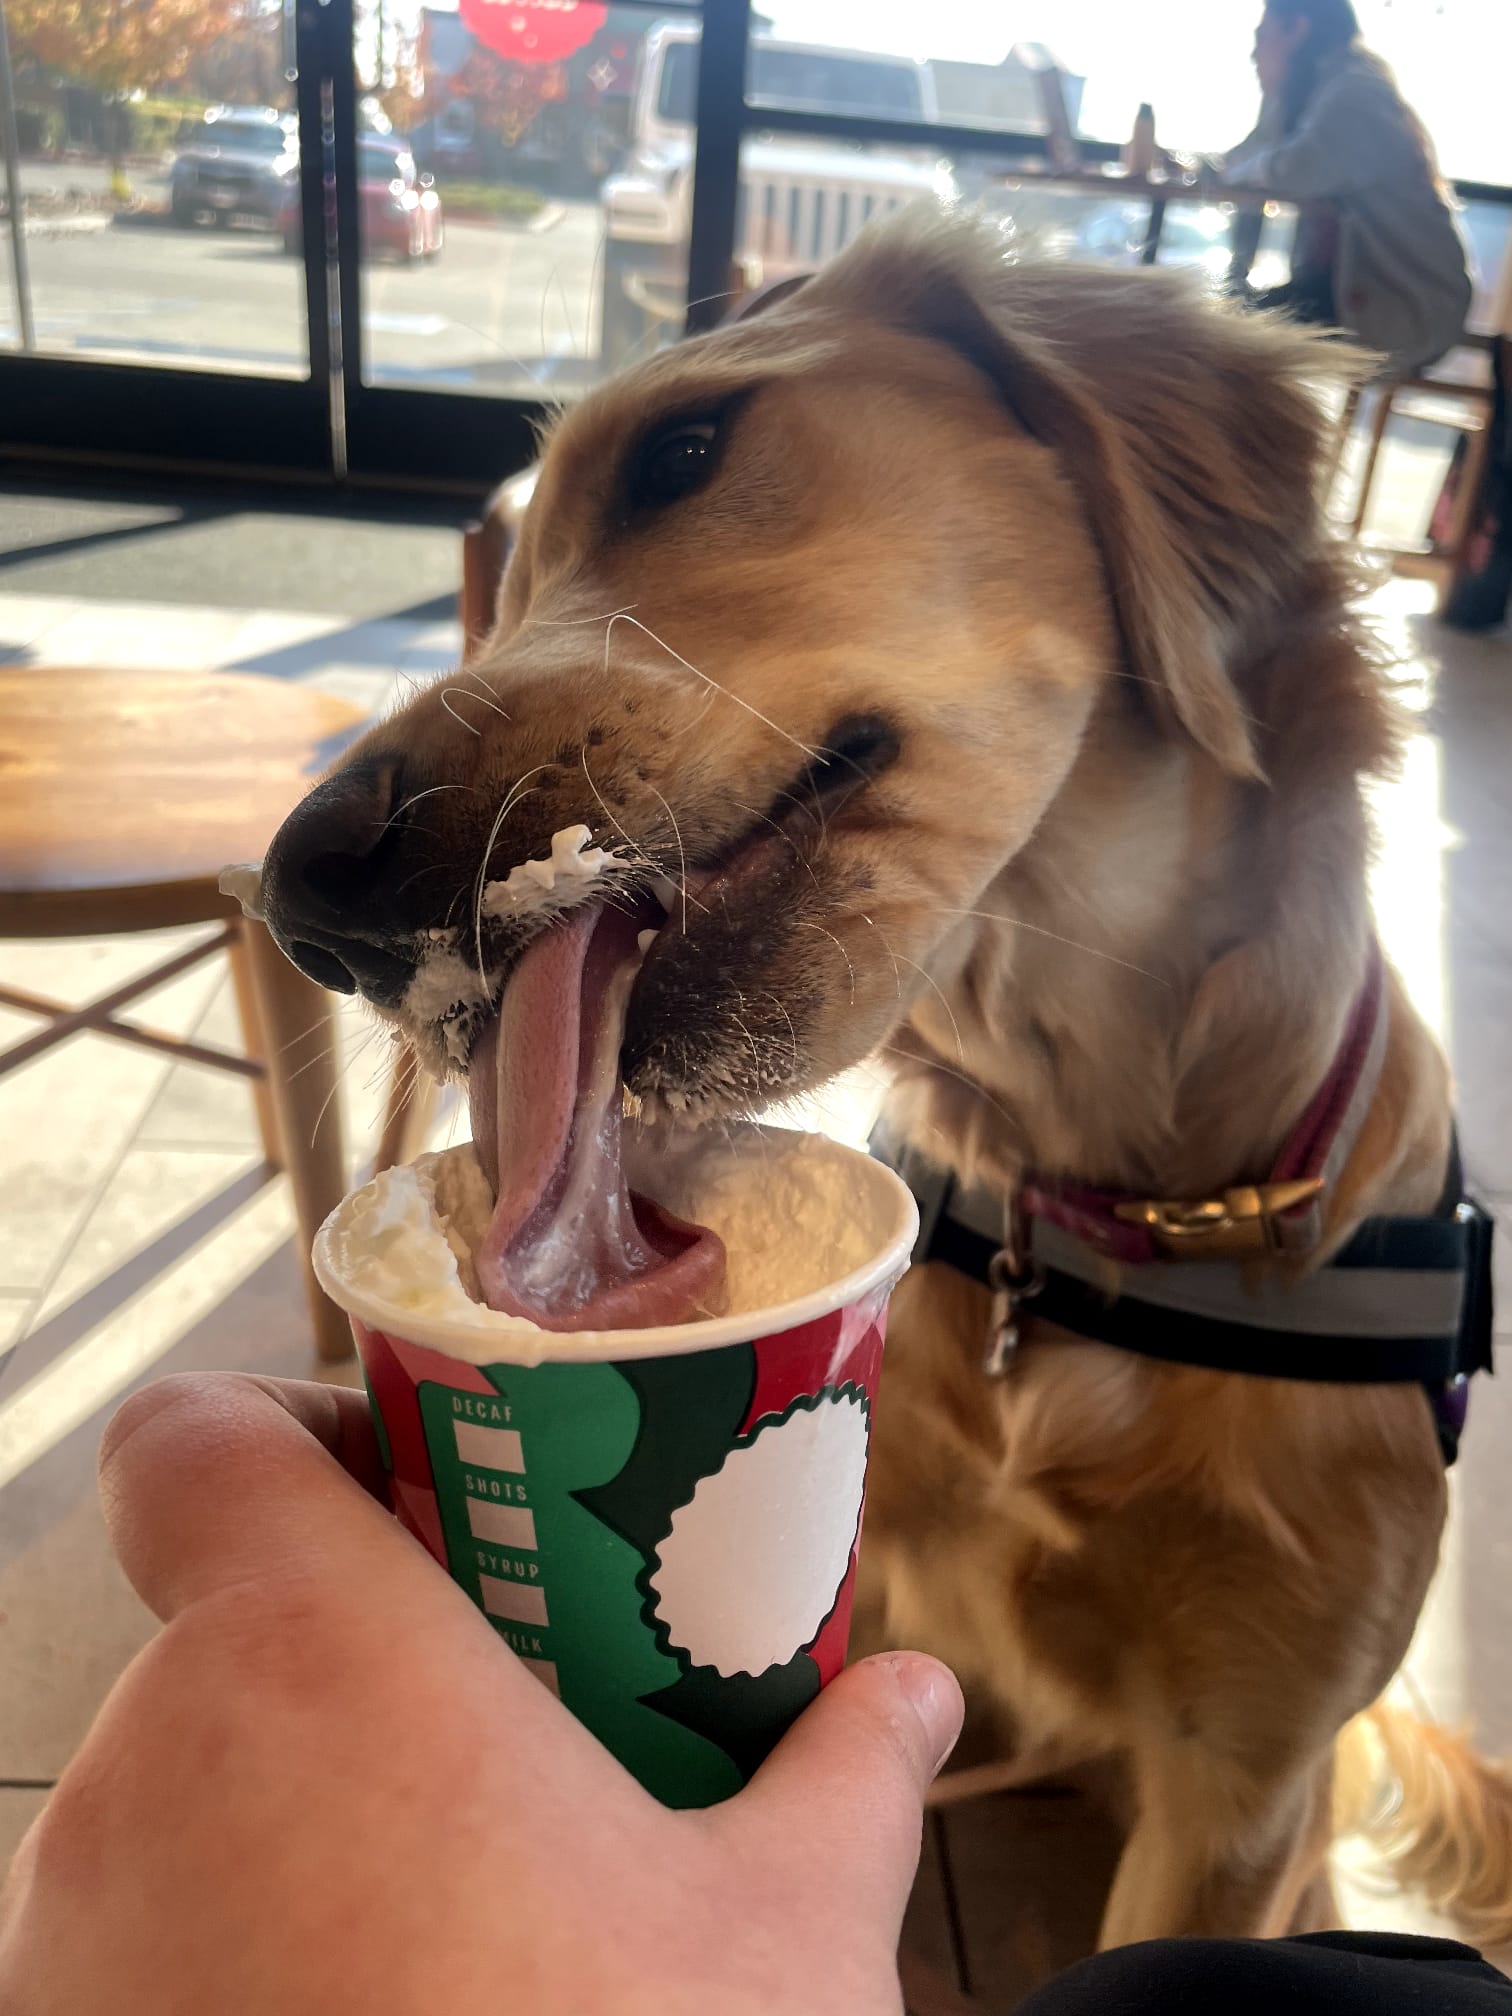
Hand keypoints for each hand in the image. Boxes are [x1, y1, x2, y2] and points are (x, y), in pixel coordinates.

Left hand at [0, 1374, 962, 2014]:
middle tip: (491, 1718)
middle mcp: (150, 1778)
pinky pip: (136, 1942)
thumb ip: (846, 1774)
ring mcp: (77, 1942)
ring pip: (177, 1792)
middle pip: (215, 1623)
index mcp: (311, 1664)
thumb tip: (917, 1698)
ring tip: (452, 1900)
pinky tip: (381, 2009)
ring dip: (293, 1810)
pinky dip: (232, 1949)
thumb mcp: (786, 1933)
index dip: (287, 1430)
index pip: (193, 1437)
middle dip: (346, 1652)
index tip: (412, 1499)